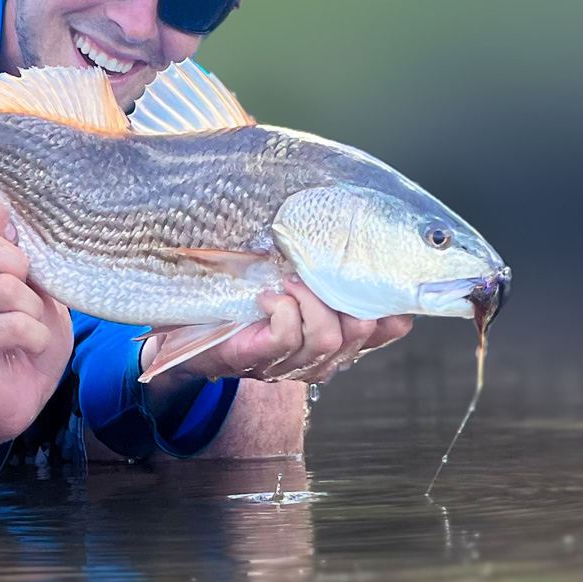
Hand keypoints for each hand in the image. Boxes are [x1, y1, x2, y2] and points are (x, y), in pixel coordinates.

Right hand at [0, 192, 73, 467]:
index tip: (16, 235)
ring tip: (31, 323)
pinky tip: (29, 345)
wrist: (21, 390)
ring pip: (4, 287)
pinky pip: (13, 324)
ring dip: (34, 309)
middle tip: (29, 288)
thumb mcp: (37, 279)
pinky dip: (36, 335)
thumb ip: (27, 248)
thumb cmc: (30, 326)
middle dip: (19, 264)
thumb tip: (22, 224)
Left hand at [142, 276, 412, 393]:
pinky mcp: (261, 361)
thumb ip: (323, 261)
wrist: (185, 329)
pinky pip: (289, 337)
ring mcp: (293, 364)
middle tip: (315, 270)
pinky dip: (283, 310)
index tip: (387, 274)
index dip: (397, 305)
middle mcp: (324, 356)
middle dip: (345, 295)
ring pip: (328, 338)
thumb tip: (351, 216)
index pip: (389, 327)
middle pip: (363, 331)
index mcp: (340, 334)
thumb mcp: (292, 274)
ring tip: (289, 280)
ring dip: (310, 300)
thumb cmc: (242, 296)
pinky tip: (267, 297)